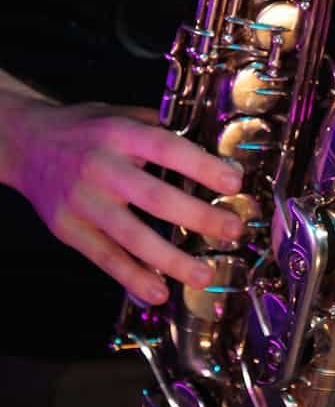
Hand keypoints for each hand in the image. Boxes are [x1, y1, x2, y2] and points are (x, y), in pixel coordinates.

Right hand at [7, 100, 242, 303]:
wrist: (27, 144)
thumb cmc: (85, 130)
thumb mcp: (122, 115)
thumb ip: (162, 129)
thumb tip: (213, 149)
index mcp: (119, 134)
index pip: (166, 148)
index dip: (202, 166)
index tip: (234, 182)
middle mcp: (100, 167)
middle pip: (154, 197)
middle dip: (198, 217)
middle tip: (232, 230)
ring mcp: (82, 201)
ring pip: (131, 236)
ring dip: (170, 259)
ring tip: (203, 274)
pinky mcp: (67, 229)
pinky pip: (104, 258)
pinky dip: (132, 277)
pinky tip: (157, 292)